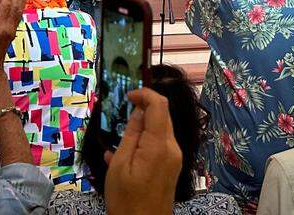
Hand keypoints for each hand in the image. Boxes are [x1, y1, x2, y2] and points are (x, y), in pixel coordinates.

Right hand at [104, 89, 182, 214]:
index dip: (144, 93)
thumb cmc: (127, 200)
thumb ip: (130, 135)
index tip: (127, 96)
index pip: (159, 105)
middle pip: (162, 115)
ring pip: (161, 129)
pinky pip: (159, 144)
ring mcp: (174, 158)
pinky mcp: (172, 167)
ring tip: (119, 140)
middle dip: (143, 109)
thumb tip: (138, 111)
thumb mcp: (119, 166)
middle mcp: (172, 148)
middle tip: (121, 115)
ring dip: (143, 126)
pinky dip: (145, 141)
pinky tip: (125, 155)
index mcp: (159, 145)